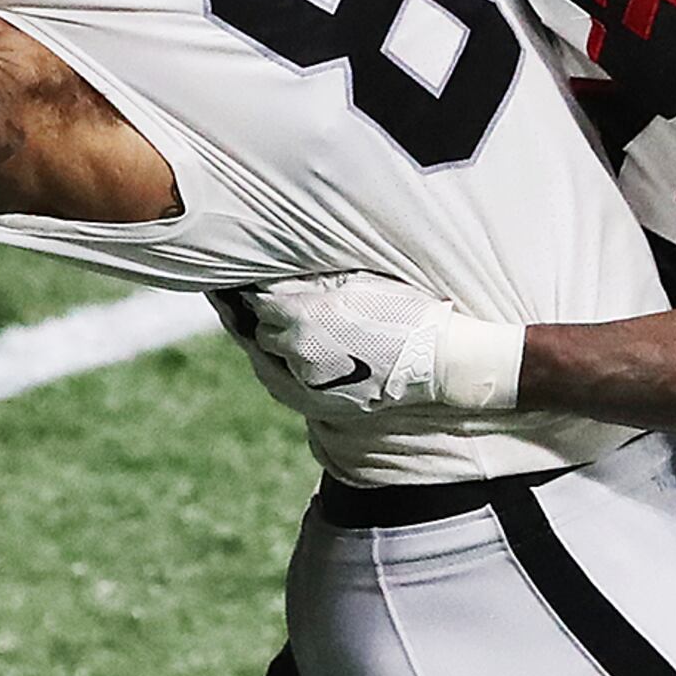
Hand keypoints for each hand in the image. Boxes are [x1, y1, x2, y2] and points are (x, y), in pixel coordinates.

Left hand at [218, 273, 523, 415]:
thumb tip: (279, 272)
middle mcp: (298, 350)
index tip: (242, 274)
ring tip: (244, 320)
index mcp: (306, 315)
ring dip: (260, 339)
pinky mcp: (317, 402)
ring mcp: (306, 381)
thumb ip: (314, 278)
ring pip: (265, 356)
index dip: (250, 285)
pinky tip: (267, 354)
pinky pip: (279, 383)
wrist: (438, 360)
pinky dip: (271, 366)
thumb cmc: (404, 310)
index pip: (259, 298)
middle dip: (253, 312)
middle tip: (237, 295)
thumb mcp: (359, 281)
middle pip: (259, 327)